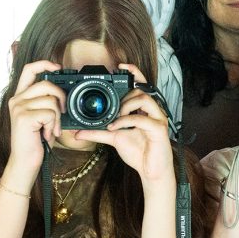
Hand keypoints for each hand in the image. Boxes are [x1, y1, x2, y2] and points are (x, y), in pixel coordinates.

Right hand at [5, 60, 63, 184]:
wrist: (25, 161)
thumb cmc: (36, 140)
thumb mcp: (42, 117)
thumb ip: (47, 102)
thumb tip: (64, 91)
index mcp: (20, 97)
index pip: (29, 70)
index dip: (44, 64)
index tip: (58, 67)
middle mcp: (16, 99)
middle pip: (46, 84)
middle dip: (61, 98)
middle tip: (63, 113)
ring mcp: (18, 108)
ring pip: (51, 101)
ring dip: (58, 118)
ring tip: (51, 130)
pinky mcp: (24, 117)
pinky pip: (50, 113)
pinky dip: (54, 126)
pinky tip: (47, 135)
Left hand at [73, 65, 175, 186]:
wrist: (151, 171)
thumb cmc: (138, 152)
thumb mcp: (114, 138)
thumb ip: (97, 132)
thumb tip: (78, 132)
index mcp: (144, 109)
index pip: (141, 84)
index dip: (133, 72)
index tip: (120, 66)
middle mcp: (153, 110)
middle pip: (140, 89)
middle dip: (124, 96)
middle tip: (113, 110)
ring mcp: (158, 118)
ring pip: (143, 99)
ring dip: (125, 106)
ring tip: (115, 119)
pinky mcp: (159, 129)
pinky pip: (141, 118)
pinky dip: (125, 121)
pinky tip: (116, 127)